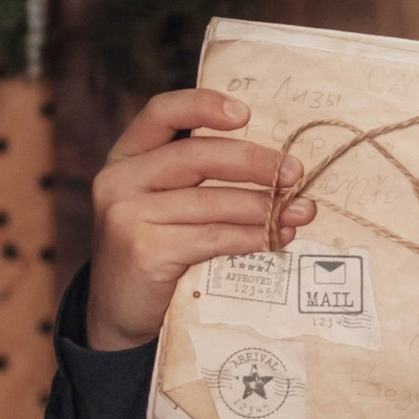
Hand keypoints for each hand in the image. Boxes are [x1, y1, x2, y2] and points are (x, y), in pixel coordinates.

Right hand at [83, 87, 314, 351]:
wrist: (118, 313)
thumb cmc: (157, 250)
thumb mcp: (167, 204)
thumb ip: (201, 178)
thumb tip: (280, 165)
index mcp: (127, 156)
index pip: (161, 112)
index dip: (203, 105)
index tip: (247, 113)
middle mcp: (120, 179)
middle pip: (195, 156)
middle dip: (253, 163)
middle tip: (294, 172)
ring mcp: (126, 214)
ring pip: (209, 201)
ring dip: (263, 206)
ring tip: (299, 211)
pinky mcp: (142, 250)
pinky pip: (210, 236)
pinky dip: (250, 236)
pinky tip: (275, 238)